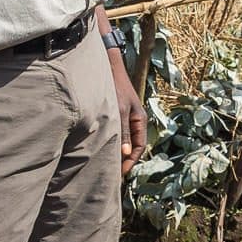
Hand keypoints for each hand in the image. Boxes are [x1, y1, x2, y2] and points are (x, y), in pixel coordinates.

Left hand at [109, 50, 146, 175]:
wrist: (108, 67)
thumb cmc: (115, 87)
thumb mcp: (119, 110)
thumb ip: (123, 132)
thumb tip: (126, 154)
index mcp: (140, 120)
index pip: (139, 147)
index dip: (131, 162)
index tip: (120, 173)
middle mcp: (135, 120)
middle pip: (133, 145)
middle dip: (124, 160)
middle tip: (113, 173)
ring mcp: (126, 117)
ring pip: (125, 140)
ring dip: (118, 152)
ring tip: (107, 164)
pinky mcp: (117, 114)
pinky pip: (117, 133)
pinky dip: (112, 142)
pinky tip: (102, 147)